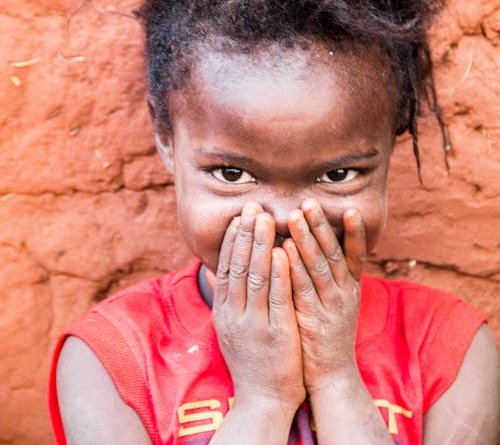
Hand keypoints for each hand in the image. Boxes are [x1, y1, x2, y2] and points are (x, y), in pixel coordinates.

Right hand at [212, 202, 305, 413]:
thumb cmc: (252, 360)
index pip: (226, 267)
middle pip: (238, 266)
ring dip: (260, 244)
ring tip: (266, 218)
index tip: (239, 215)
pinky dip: (278, 273)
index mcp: (223, 311)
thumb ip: (228, 297)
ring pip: (255, 276)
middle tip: (252, 205)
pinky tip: (282, 251)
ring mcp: (253, 324)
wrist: (263, 402)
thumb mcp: (231, 327)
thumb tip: (216, 269)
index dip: (232, 239)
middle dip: (245, 233)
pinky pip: (276, 298)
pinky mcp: (275, 333)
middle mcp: (234, 314)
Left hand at [283, 199, 364, 393]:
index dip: (355, 232)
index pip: (357, 255)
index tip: (351, 208)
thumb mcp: (335, 302)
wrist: (331, 378)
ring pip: (320, 267)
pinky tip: (284, 249)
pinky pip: (303, 289)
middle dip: (322, 226)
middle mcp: (345, 294)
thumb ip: (327, 275)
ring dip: (307, 240)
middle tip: (309, 201)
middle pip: (335, 254)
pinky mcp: (313, 320)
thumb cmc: (327, 335)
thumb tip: (315, 243)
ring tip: (295, 216)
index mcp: (351, 288)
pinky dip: (294, 267)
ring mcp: (331, 307)